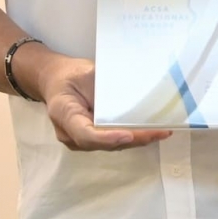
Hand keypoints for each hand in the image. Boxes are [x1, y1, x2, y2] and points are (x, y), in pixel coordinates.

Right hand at [21, 47, 172, 151]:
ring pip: (110, 145)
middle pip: (102, 143)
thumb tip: (131, 91)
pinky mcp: (92, 137)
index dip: (107, 137)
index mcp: (64, 114)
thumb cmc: (71, 75)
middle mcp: (71, 133)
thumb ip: (103, 86)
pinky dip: (132, 138)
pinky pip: (112, 141)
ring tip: (162, 133)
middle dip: (132, 140)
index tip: (128, 135)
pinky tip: (152, 133)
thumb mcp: (85, 73)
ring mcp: (80, 139)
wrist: (56, 80)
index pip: (85, 133)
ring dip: (137, 141)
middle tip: (159, 132)